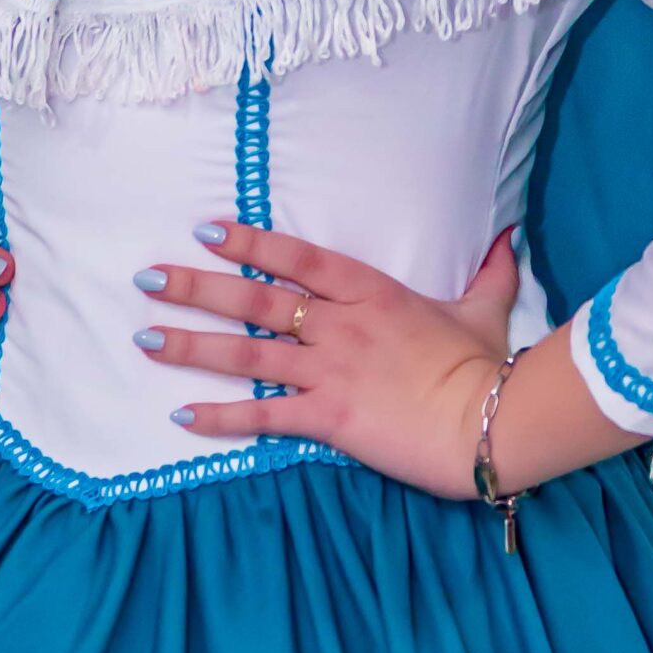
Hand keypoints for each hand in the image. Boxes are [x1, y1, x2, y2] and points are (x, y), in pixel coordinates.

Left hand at [130, 219, 521, 496]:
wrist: (489, 423)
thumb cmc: (484, 366)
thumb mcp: (484, 309)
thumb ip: (489, 272)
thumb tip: (508, 237)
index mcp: (369, 292)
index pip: (295, 257)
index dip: (248, 241)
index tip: (204, 229)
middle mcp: (338, 325)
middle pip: (253, 300)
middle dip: (195, 288)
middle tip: (146, 278)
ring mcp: (328, 371)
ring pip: (244, 354)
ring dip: (190, 347)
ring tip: (144, 339)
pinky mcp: (326, 418)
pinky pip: (262, 416)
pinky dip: (220, 418)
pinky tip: (182, 417)